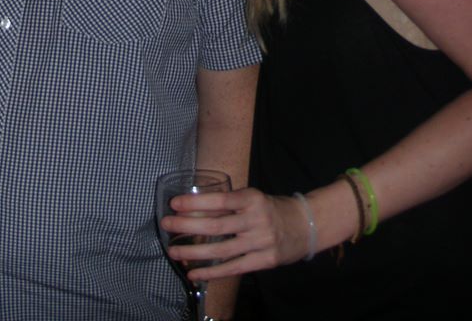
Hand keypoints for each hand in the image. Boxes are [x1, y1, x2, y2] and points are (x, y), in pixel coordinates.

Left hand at [161, 187, 312, 281]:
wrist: (306, 225)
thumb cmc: (270, 209)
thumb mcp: (252, 198)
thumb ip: (228, 204)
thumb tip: (191, 209)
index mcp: (251, 199)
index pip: (219, 201)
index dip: (195, 203)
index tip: (174, 204)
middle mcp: (256, 220)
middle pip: (216, 226)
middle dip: (187, 226)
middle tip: (166, 224)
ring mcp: (261, 242)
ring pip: (221, 250)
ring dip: (194, 253)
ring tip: (173, 251)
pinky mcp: (265, 261)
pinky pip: (233, 268)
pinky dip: (211, 273)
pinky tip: (194, 273)